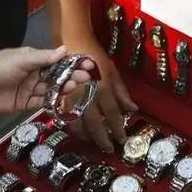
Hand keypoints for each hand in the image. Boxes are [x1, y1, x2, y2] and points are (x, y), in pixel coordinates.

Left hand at [0, 46, 93, 124]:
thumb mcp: (21, 59)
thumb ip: (44, 57)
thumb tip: (65, 50)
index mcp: (32, 59)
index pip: (56, 60)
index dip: (72, 61)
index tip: (87, 63)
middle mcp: (33, 74)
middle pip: (57, 75)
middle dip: (72, 75)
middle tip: (87, 77)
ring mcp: (30, 89)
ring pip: (52, 88)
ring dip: (64, 87)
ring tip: (76, 85)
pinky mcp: (26, 104)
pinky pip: (43, 102)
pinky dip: (53, 100)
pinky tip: (64, 98)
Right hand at [67, 38, 137, 152]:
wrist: (71, 42)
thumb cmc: (95, 56)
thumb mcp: (113, 72)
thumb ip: (122, 93)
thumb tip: (133, 110)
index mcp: (102, 87)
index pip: (112, 114)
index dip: (118, 129)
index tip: (122, 140)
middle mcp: (86, 94)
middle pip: (95, 122)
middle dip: (102, 138)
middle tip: (109, 149)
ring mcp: (70, 95)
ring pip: (78, 122)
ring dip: (87, 136)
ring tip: (94, 144)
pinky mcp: (58, 96)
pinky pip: (64, 116)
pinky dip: (72, 127)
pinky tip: (79, 133)